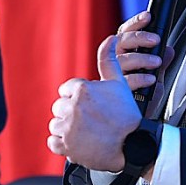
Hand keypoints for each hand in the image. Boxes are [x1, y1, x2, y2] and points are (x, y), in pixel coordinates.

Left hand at [48, 35, 143, 170]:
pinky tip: (78, 142)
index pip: (67, 90)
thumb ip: (109, 60)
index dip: (78, 98)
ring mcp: (68, 128)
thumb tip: (110, 38)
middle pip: (59, 107)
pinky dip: (63, 143)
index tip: (90, 106)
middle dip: (71, 112)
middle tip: (89, 120)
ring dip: (66, 128)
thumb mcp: (119, 83)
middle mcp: (72, 107)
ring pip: (55, 124)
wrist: (132, 145)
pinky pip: (53, 142)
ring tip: (84, 132)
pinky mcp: (66, 146)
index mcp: (82, 89)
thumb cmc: (127, 115)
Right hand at [114, 12, 175, 109]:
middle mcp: (113, 65)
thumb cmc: (144, 103)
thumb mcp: (157, 79)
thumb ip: (161, 64)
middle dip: (138, 37)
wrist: (137, 127)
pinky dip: (139, 78)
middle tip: (156, 40)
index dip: (134, 23)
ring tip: (156, 62)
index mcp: (122, 57)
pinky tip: (151, 79)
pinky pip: (124, 81)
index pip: (124, 34)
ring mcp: (112, 78)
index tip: (148, 16)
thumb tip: (168, 49)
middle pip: (120, 42)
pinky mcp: (115, 93)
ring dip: (141, 58)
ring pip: (121, 59)